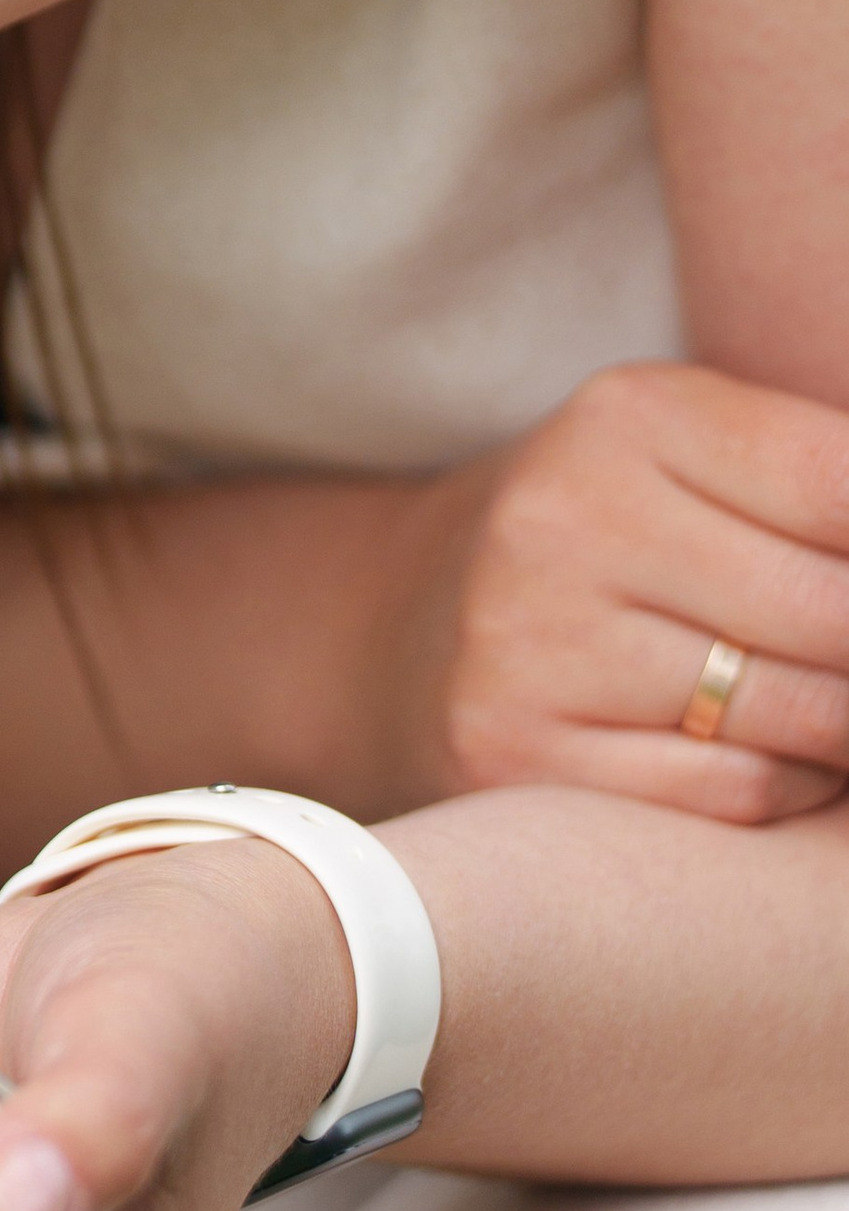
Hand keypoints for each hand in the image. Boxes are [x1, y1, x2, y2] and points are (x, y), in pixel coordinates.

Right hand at [428, 358, 848, 823]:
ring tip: (830, 703)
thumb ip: (828, 482)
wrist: (405, 623)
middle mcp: (565, 519)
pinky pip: (736, 795)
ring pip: (802, 714)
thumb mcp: (697, 457)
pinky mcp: (514, 753)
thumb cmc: (612, 536)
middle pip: (838, 612)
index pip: (846, 484)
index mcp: (627, 416)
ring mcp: (530, 642)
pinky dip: (788, 786)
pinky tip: (767, 753)